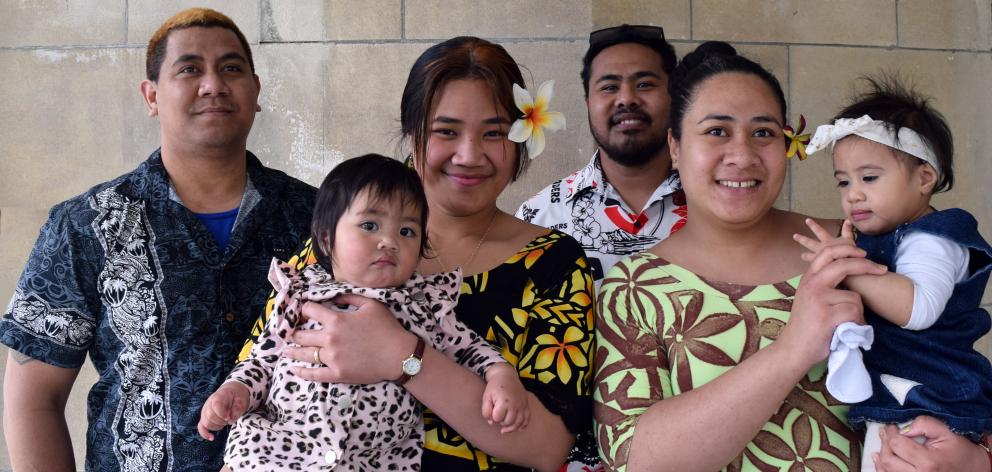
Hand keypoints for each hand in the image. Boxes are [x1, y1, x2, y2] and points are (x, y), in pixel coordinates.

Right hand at [197, 382, 249, 440]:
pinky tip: (212, 437)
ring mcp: (205, 411)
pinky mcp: (205, 417)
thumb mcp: (241, 400)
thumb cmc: (237, 397)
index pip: (216, 406)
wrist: (231, 392)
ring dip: (217, 426)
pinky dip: (205, 433)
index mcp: (218, 397)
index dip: (222, 415)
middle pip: (210, 417)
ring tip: (225, 421)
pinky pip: (201, 427)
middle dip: (221, 421)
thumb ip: (237, 409)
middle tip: (229, 419)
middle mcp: (209, 403)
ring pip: (206, 423)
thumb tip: (230, 420)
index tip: (229, 418)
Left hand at [283, 294, 415, 383]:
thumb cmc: (387, 328)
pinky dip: (302, 372)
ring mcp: (332, 358)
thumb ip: (350, 297)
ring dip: (292, 351)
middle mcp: (330, 339)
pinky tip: (294, 369)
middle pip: (302, 334)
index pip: (310, 310)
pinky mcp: (337, 374)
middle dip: (293, 332)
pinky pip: (314, 374)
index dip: (304, 308)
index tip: (301, 310)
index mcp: (337, 320)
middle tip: (288, 332)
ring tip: (285, 350)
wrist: (398, 355)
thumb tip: (334, 295)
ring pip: (305, 354)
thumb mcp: (371, 305)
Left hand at [481, 363, 529, 433]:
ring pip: (518, 423)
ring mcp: (522, 405)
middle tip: (498, 416)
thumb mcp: (486, 397)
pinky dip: (522, 425)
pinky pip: (527, 419)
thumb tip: (491, 422)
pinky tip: (517, 428)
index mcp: (504, 402)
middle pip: (508, 422)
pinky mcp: (526, 405)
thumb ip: (486, 411)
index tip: (492, 411)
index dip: (493, 417)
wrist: (506, 376)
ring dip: (511, 427)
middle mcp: (515, 404)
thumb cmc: (495, 387)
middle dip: (502, 422)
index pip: (497, 418)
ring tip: (504, 428)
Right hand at [778, 244, 884, 367]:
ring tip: (847, 323)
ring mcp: (818, 300)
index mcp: (808, 279)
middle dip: (867, 266)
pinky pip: (854, 313)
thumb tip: (851, 273)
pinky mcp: (827, 316)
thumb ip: (824, 285)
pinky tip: (846, 330)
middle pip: (843, 265)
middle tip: (882, 270)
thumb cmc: (806, 326)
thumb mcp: (809, 298)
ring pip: (854, 298)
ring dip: (858, 312)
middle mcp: (811, 285)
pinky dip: (856, 323)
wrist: (794, 349)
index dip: (848, 249)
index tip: (863, 253)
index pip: (827, 253)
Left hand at [794, 218, 856, 263]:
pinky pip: (815, 266)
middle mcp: (821, 249)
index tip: (807, 220)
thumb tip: (848, 220)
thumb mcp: (849, 240)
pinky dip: (812, 267)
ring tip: (801, 256)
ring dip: (806, 256)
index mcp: (827, 241)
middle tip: (794, 236)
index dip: (814, 226)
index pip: (819, 231)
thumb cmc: (850, 254)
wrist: (848, 267)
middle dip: (802, 239)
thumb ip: (847, 230)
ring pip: (810, 256)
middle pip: (810, 243)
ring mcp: (820, 258)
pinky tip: (809, 270)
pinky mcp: (821, 266)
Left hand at [874, 416, 989, 470]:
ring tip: (884, 443)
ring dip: (882, 454)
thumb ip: (925, 424)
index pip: (897, 445)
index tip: (892, 427)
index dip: (891, 433)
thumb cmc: (960, 451)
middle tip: (887, 433)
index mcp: (929, 462)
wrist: (971, 468)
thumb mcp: (946, 431)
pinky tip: (880, 459)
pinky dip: (882, 468)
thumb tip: (904, 428)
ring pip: (886, 470)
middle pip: (888, 458)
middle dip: (885, 443)